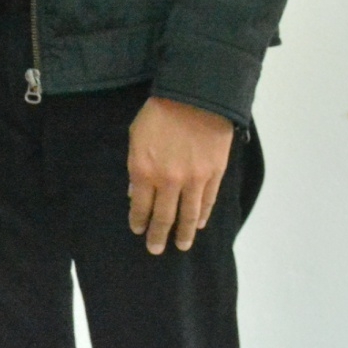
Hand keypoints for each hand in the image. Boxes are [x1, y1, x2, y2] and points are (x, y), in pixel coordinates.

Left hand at [127, 96, 234, 253]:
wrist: (195, 98)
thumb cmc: (159, 113)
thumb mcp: (136, 136)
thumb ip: (135, 166)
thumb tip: (134, 192)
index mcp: (143, 170)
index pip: (140, 206)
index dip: (139, 221)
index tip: (138, 230)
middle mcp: (167, 181)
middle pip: (163, 217)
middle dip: (157, 236)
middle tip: (155, 249)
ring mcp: (193, 180)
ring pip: (187, 216)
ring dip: (183, 234)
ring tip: (180, 246)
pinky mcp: (213, 175)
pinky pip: (207, 202)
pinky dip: (202, 216)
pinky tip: (197, 224)